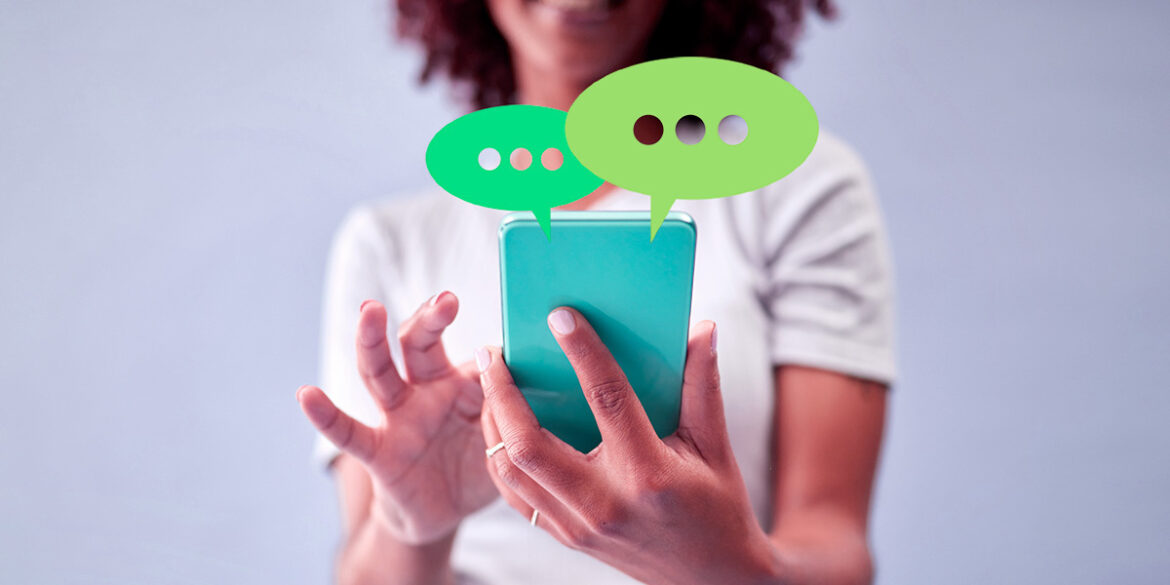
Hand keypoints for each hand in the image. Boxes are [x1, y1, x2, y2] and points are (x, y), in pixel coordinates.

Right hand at [298, 294, 497, 544]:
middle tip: (446, 300)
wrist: (445, 510)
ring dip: (373, 340)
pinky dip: (325, 415)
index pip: (467, 347)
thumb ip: (521, 403)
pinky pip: (349, 432)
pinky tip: (307, 394)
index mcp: (461, 380)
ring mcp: (398, 417)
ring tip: (370, 311)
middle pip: (419, 344)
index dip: (484, 338)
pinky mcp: (378, 450)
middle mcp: (425, 389)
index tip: (504, 313)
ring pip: (380, 372)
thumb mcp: (506, 432)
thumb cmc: (479, 459)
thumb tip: (559, 368)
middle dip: (429, 319)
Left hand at [476, 308, 779, 584]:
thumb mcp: (715, 447)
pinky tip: (498, 425)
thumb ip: (702, 386)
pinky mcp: (566, 537)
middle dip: (502, 392)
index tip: (560, 316)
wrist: (712, 578)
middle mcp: (606, 503)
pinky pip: (517, 495)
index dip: (583, 353)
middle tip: (492, 351)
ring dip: (492, 422)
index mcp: (648, 474)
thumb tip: (701, 328)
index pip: (608, 400)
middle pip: (530, 443)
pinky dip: (499, 458)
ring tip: (488, 380)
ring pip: (512, 471)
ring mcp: (579, 526)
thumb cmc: (717, 508)